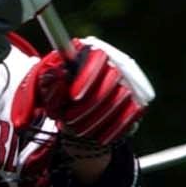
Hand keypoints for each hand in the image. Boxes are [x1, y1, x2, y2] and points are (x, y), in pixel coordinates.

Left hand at [10, 39, 154, 146]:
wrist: (75, 114)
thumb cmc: (58, 95)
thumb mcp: (45, 89)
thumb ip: (48, 81)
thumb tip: (58, 73)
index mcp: (92, 50)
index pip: (97, 57)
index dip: (87, 77)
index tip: (73, 96)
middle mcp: (117, 61)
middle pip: (112, 78)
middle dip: (88, 104)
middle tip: (69, 120)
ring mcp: (132, 81)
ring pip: (122, 98)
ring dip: (97, 118)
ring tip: (77, 129)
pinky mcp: (139, 102)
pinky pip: (132, 115)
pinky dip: (113, 129)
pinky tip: (97, 136)